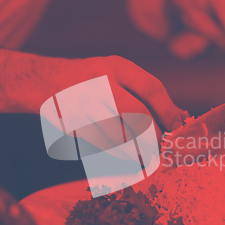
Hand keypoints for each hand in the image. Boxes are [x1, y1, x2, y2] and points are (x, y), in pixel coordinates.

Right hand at [41, 56, 186, 151]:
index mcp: (117, 67)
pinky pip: (101, 147)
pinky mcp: (71, 125)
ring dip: (137, 151)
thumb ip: (145, 94)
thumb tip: (179, 118)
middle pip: (137, 115)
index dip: (168, 112)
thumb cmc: (92, 79)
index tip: (177, 127)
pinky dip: (117, 156)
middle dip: (154, 136)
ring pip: (119, 136)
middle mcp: (100, 82)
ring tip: (146, 156)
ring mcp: (83, 104)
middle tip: (162, 147)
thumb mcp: (118, 73)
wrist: (45, 80)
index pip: (151, 89)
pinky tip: (126, 157)